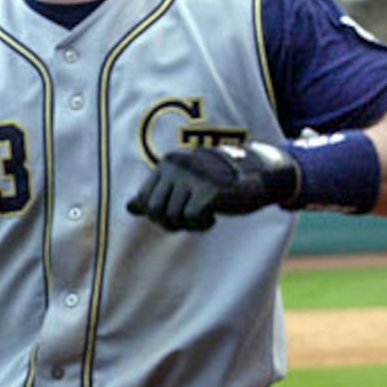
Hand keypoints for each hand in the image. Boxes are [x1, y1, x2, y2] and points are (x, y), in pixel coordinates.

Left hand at [127, 142, 299, 231]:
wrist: (257, 176)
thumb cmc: (219, 181)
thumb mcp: (185, 185)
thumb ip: (157, 194)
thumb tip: (129, 207)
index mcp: (168, 163)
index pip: (144, 200)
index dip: (160, 214)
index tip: (180, 209)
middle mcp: (176, 165)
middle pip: (154, 211)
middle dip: (171, 222)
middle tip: (192, 216)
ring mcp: (192, 176)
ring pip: (173, 217)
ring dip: (190, 224)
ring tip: (206, 211)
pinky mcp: (209, 190)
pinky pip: (192, 220)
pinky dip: (203, 224)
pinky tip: (216, 214)